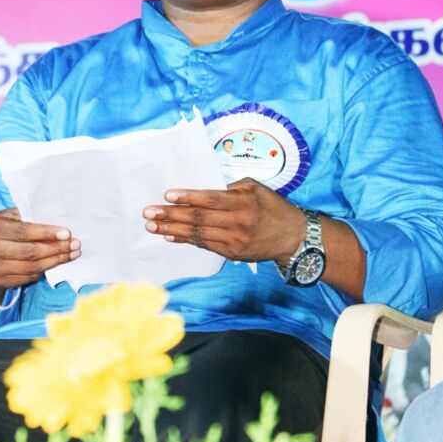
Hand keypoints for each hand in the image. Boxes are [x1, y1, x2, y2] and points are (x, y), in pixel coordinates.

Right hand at [0, 208, 79, 288]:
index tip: (67, 233)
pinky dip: (44, 270)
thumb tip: (57, 219)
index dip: (47, 233)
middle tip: (76, 244)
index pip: (24, 232)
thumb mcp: (6, 216)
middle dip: (56, 249)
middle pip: (30, 252)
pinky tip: (56, 262)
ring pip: (31, 267)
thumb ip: (26, 216)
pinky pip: (27, 278)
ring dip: (55, 261)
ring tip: (72, 254)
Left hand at [142, 178, 304, 264]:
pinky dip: (185, 240)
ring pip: (198, 234)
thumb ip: (230, 188)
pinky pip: (204, 245)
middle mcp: (237, 222)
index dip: (187, 197)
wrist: (293, 237)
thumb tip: (202, 192)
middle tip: (149, 212)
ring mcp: (234, 240)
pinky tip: (170, 236)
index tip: (167, 194)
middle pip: (198, 218)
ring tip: (152, 225)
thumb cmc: (273, 207)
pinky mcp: (232, 253)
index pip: (210, 199)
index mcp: (243, 202)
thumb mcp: (255, 188)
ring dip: (172, 229)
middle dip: (171, 215)